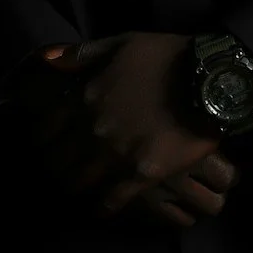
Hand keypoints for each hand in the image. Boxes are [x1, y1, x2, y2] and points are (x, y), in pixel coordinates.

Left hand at [18, 34, 236, 224]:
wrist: (210, 80)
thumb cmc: (166, 57)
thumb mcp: (122, 43)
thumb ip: (83, 54)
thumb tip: (48, 60)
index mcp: (84, 97)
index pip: (45, 129)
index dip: (42, 140)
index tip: (45, 144)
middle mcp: (93, 129)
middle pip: (58, 160)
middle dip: (55, 166)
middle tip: (59, 169)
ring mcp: (116, 155)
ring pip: (80, 182)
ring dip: (75, 186)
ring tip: (78, 189)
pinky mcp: (141, 175)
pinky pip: (112, 200)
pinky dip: (104, 207)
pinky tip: (103, 209)